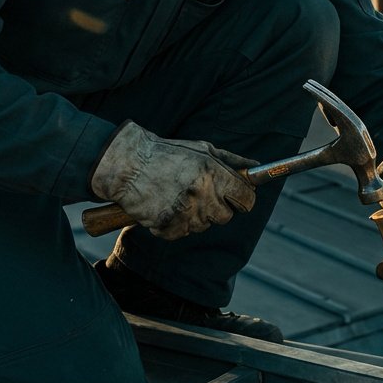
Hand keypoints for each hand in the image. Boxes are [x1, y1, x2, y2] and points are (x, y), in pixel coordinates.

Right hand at [91, 122, 256, 239]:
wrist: (127, 165)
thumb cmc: (166, 154)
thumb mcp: (202, 149)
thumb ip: (231, 161)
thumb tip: (255, 168)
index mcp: (213, 174)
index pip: (246, 199)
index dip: (244, 198)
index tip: (238, 197)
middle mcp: (202, 195)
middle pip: (227, 216)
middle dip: (218, 207)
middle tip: (201, 194)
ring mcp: (184, 214)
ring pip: (204, 226)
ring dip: (196, 215)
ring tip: (178, 196)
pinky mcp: (168, 228)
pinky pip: (183, 233)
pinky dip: (176, 224)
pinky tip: (166, 206)